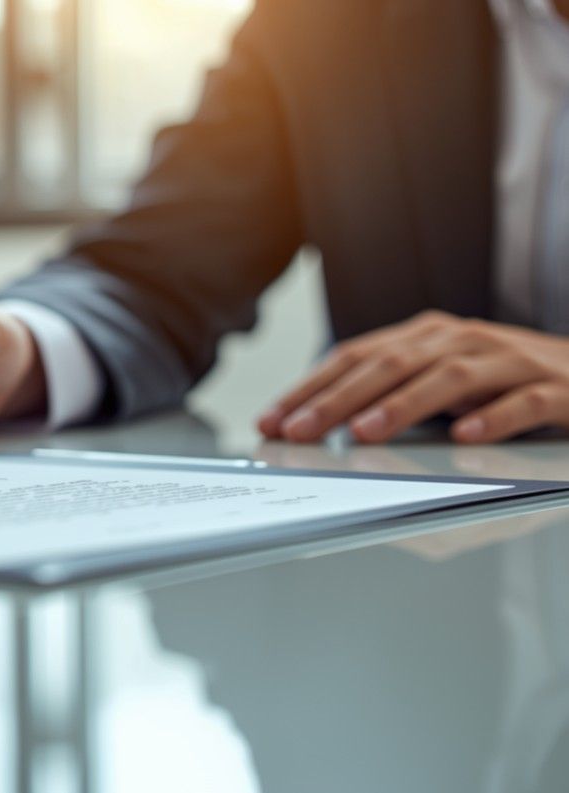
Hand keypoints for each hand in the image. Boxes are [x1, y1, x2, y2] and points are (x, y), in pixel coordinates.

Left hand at [259, 310, 568, 444]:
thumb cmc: (505, 380)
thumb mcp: (441, 380)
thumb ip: (390, 393)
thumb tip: (323, 424)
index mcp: (430, 335)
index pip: (357, 357)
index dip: (311, 388)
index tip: (272, 419)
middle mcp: (464, 340)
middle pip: (392, 365)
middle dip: (338, 400)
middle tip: (299, 431)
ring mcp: (511, 361)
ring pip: (450, 379)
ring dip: (403, 406)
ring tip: (365, 434)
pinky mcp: (556, 389)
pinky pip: (521, 403)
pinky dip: (492, 418)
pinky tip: (465, 436)